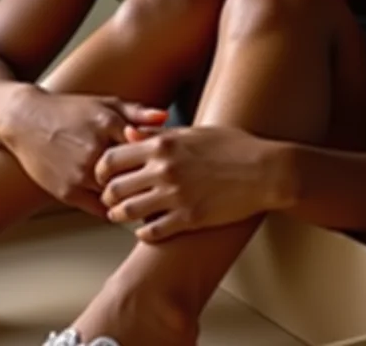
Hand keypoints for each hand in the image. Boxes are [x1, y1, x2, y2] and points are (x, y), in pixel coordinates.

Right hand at [0, 84, 167, 217]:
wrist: (26, 120)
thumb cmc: (70, 110)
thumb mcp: (104, 104)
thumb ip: (136, 112)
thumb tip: (165, 117)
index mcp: (108, 125)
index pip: (147, 149)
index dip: (160, 161)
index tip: (171, 168)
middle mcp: (95, 151)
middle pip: (135, 176)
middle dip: (150, 183)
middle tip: (166, 191)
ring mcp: (80, 173)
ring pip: (118, 196)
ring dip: (132, 199)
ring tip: (147, 200)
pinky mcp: (67, 191)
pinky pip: (100, 208)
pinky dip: (113, 208)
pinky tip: (122, 204)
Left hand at [96, 126, 290, 241]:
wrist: (264, 170)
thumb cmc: (232, 146)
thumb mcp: (192, 132)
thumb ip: (157, 134)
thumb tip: (128, 133)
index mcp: (162, 144)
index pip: (112, 158)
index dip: (101, 169)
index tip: (102, 175)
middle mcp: (164, 169)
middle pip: (114, 187)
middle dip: (106, 196)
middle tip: (108, 199)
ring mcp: (176, 195)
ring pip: (128, 212)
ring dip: (119, 216)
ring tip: (120, 216)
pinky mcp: (189, 218)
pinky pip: (153, 232)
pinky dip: (143, 234)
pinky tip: (144, 231)